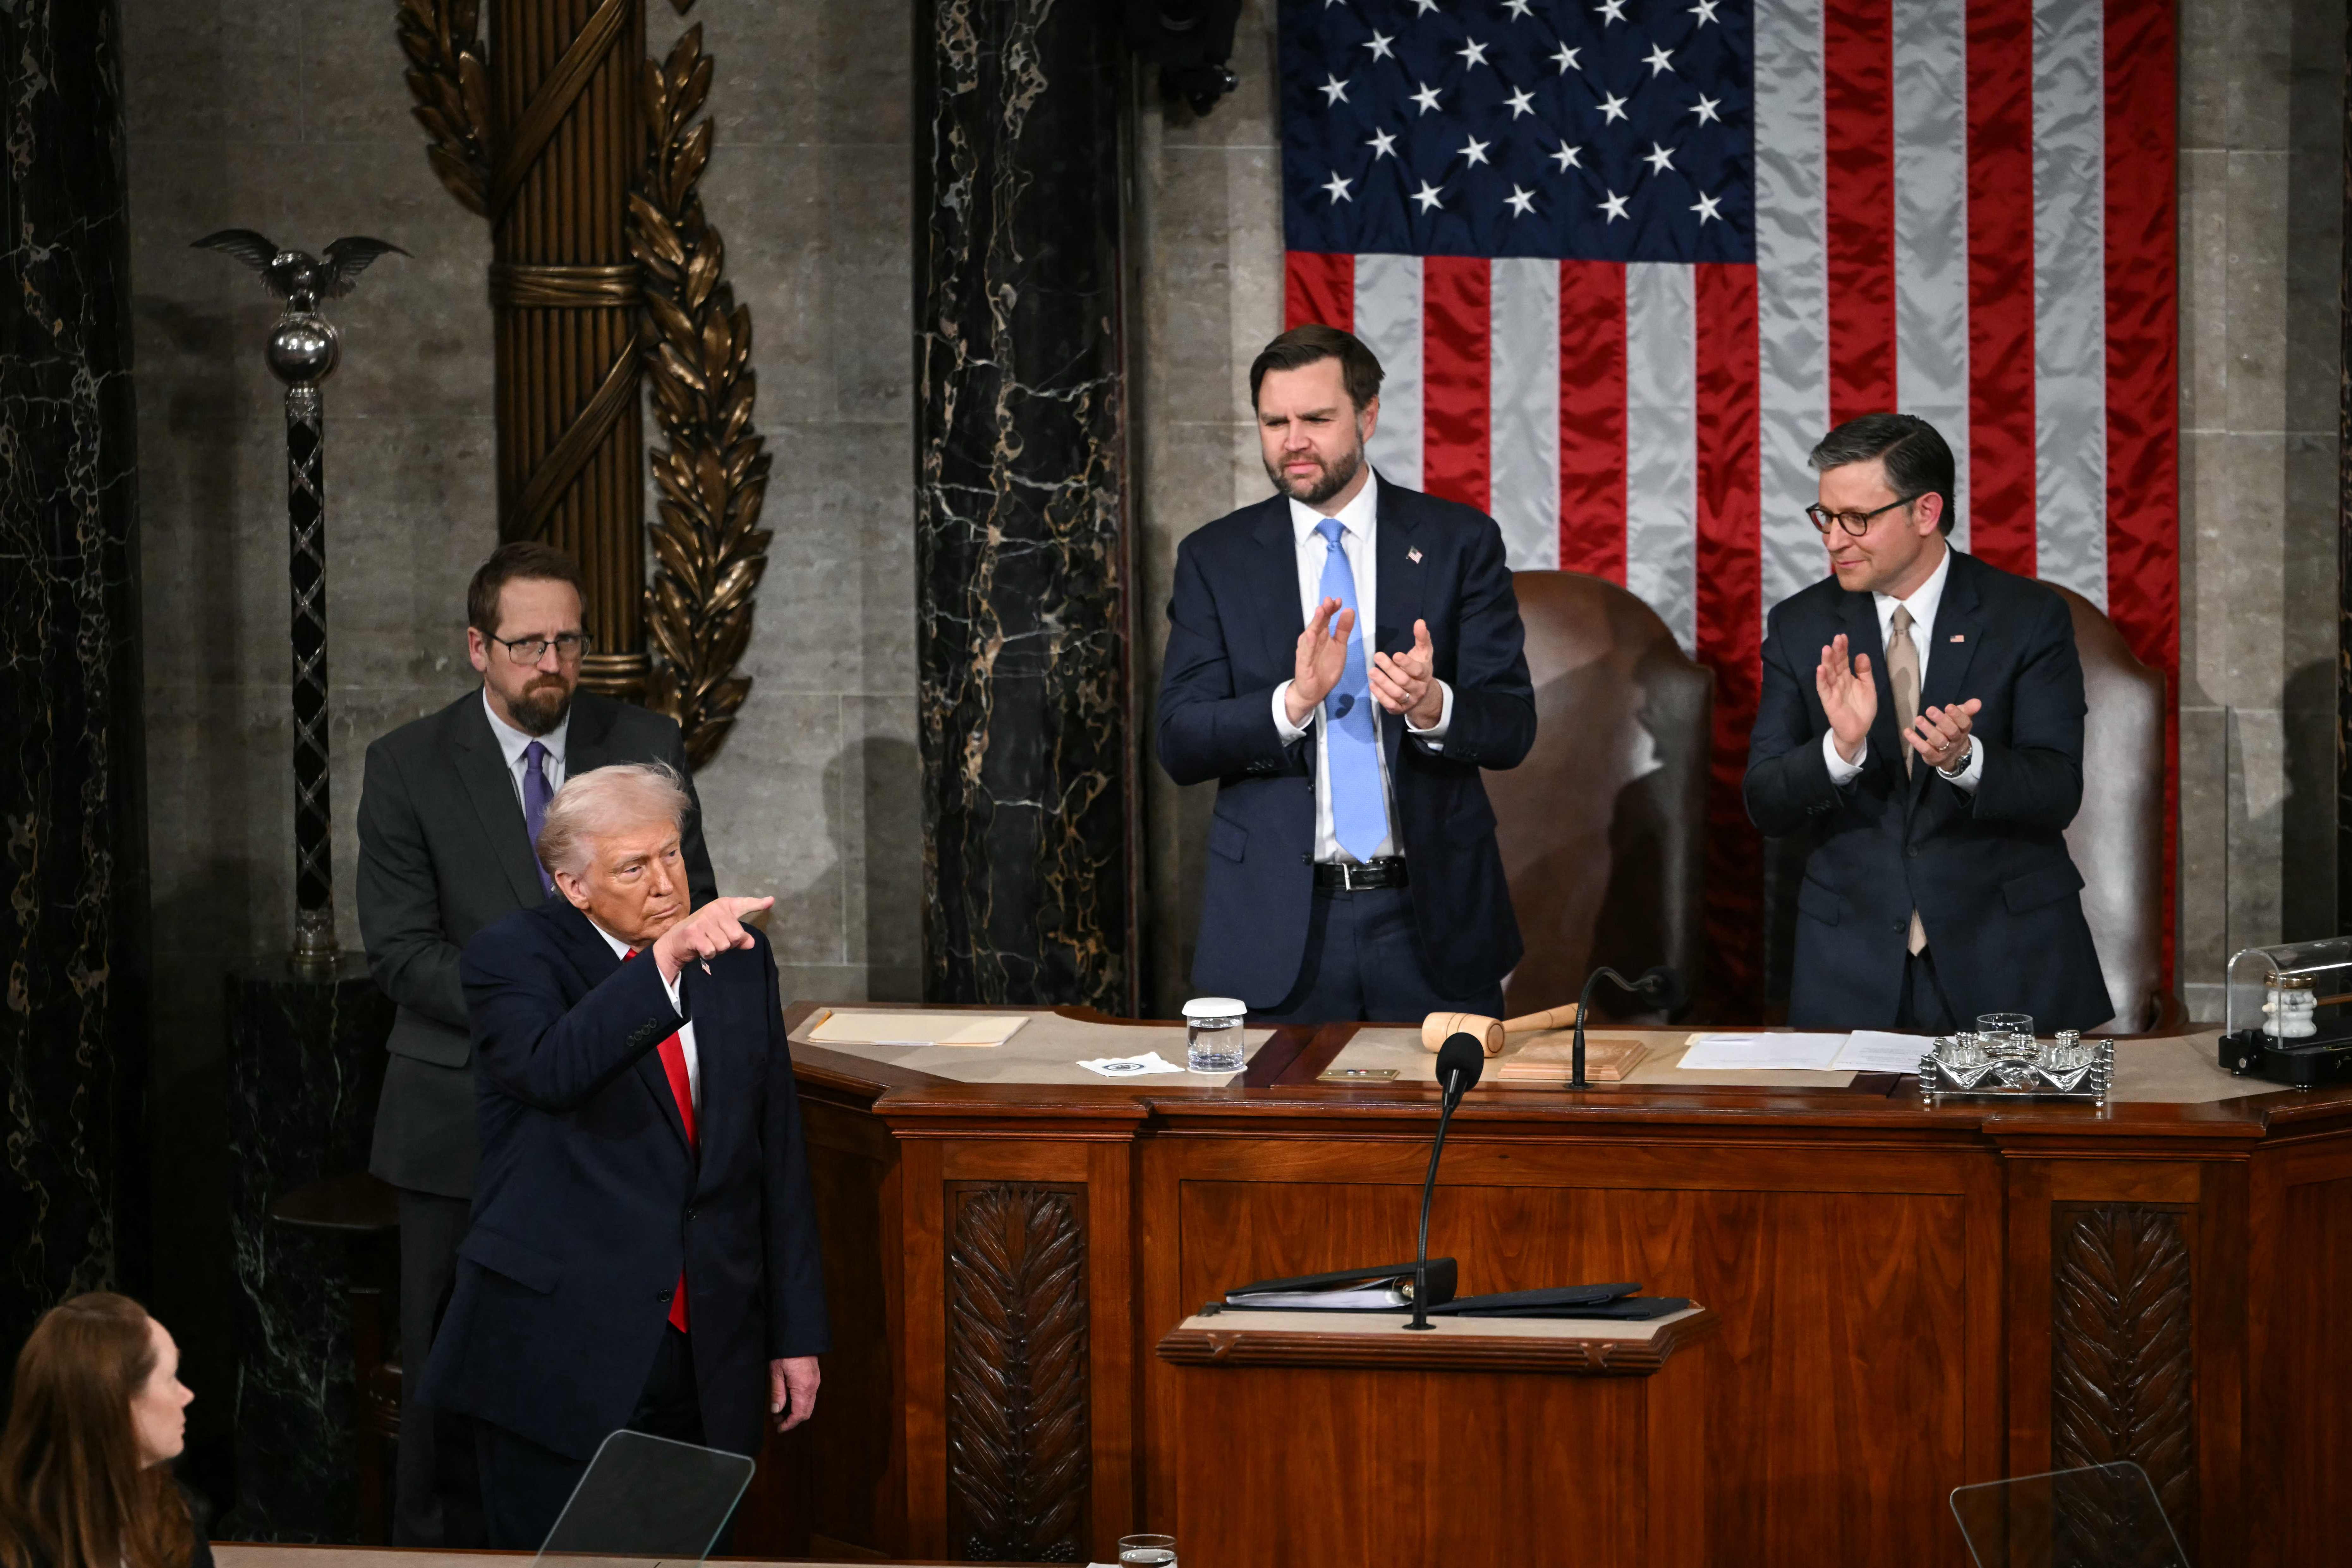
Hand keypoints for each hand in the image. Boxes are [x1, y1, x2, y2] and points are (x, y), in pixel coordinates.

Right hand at [649, 896, 773, 982]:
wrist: (675, 942)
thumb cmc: (703, 935)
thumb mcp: (723, 934)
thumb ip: (740, 937)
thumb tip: (751, 943)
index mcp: (723, 906)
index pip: (744, 904)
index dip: (758, 904)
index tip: (771, 901)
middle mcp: (714, 909)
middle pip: (737, 935)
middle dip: (729, 944)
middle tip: (716, 940)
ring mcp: (703, 920)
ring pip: (725, 945)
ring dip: (717, 950)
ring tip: (707, 943)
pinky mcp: (694, 933)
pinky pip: (712, 950)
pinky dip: (708, 955)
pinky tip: (701, 949)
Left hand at [769, 1355, 819, 1431]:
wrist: (799, 1335)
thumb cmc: (786, 1352)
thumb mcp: (776, 1372)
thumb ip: (777, 1393)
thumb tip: (776, 1410)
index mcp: (803, 1388)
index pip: (799, 1414)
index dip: (789, 1424)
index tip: (779, 1429)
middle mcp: (813, 1387)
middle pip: (806, 1412)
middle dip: (792, 1419)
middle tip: (777, 1420)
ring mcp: (815, 1382)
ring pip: (808, 1404)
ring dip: (796, 1411)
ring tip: (780, 1409)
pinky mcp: (815, 1377)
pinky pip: (809, 1396)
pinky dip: (800, 1402)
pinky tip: (788, 1398)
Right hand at [1286, 596, 1355, 726]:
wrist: (1314, 691)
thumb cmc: (1325, 667)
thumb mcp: (1339, 647)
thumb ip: (1343, 629)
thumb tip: (1349, 609)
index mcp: (1321, 635)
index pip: (1325, 618)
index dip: (1331, 609)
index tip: (1339, 600)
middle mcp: (1312, 641)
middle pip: (1317, 623)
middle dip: (1323, 612)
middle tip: (1329, 600)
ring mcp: (1306, 651)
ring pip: (1310, 635)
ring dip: (1315, 623)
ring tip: (1321, 611)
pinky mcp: (1303, 664)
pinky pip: (1305, 653)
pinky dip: (1308, 644)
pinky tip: (1311, 635)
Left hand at [1371, 619, 1441, 727]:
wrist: (1423, 695)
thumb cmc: (1419, 668)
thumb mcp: (1423, 652)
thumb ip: (1422, 638)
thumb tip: (1420, 621)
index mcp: (1425, 674)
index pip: (1417, 670)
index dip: (1407, 663)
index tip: (1395, 654)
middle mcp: (1418, 688)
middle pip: (1404, 681)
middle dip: (1390, 669)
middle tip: (1377, 656)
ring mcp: (1409, 700)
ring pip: (1396, 693)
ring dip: (1383, 683)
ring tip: (1371, 671)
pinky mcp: (1399, 709)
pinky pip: (1390, 704)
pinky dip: (1380, 695)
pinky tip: (1372, 685)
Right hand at [1814, 634, 1875, 764]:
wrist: (1859, 730)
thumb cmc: (1862, 708)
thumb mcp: (1868, 687)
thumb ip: (1865, 672)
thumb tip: (1861, 654)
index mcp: (1848, 677)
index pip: (1844, 660)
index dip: (1843, 649)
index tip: (1843, 636)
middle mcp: (1838, 681)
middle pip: (1836, 664)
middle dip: (1836, 651)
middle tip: (1836, 639)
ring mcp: (1832, 690)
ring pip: (1828, 674)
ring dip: (1826, 662)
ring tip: (1827, 649)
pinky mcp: (1828, 701)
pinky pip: (1823, 689)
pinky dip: (1821, 679)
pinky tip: (1820, 669)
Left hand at [1904, 697, 1981, 772]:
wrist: (1953, 756)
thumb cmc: (1954, 731)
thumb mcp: (1960, 719)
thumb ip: (1967, 709)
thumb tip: (1977, 702)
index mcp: (1963, 730)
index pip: (1964, 723)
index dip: (1957, 715)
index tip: (1948, 706)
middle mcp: (1956, 741)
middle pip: (1952, 732)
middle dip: (1941, 721)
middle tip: (1929, 709)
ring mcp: (1945, 750)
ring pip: (1939, 741)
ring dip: (1928, 730)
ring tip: (1918, 719)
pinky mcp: (1934, 757)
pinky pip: (1925, 750)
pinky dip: (1916, 741)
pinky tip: (1907, 731)